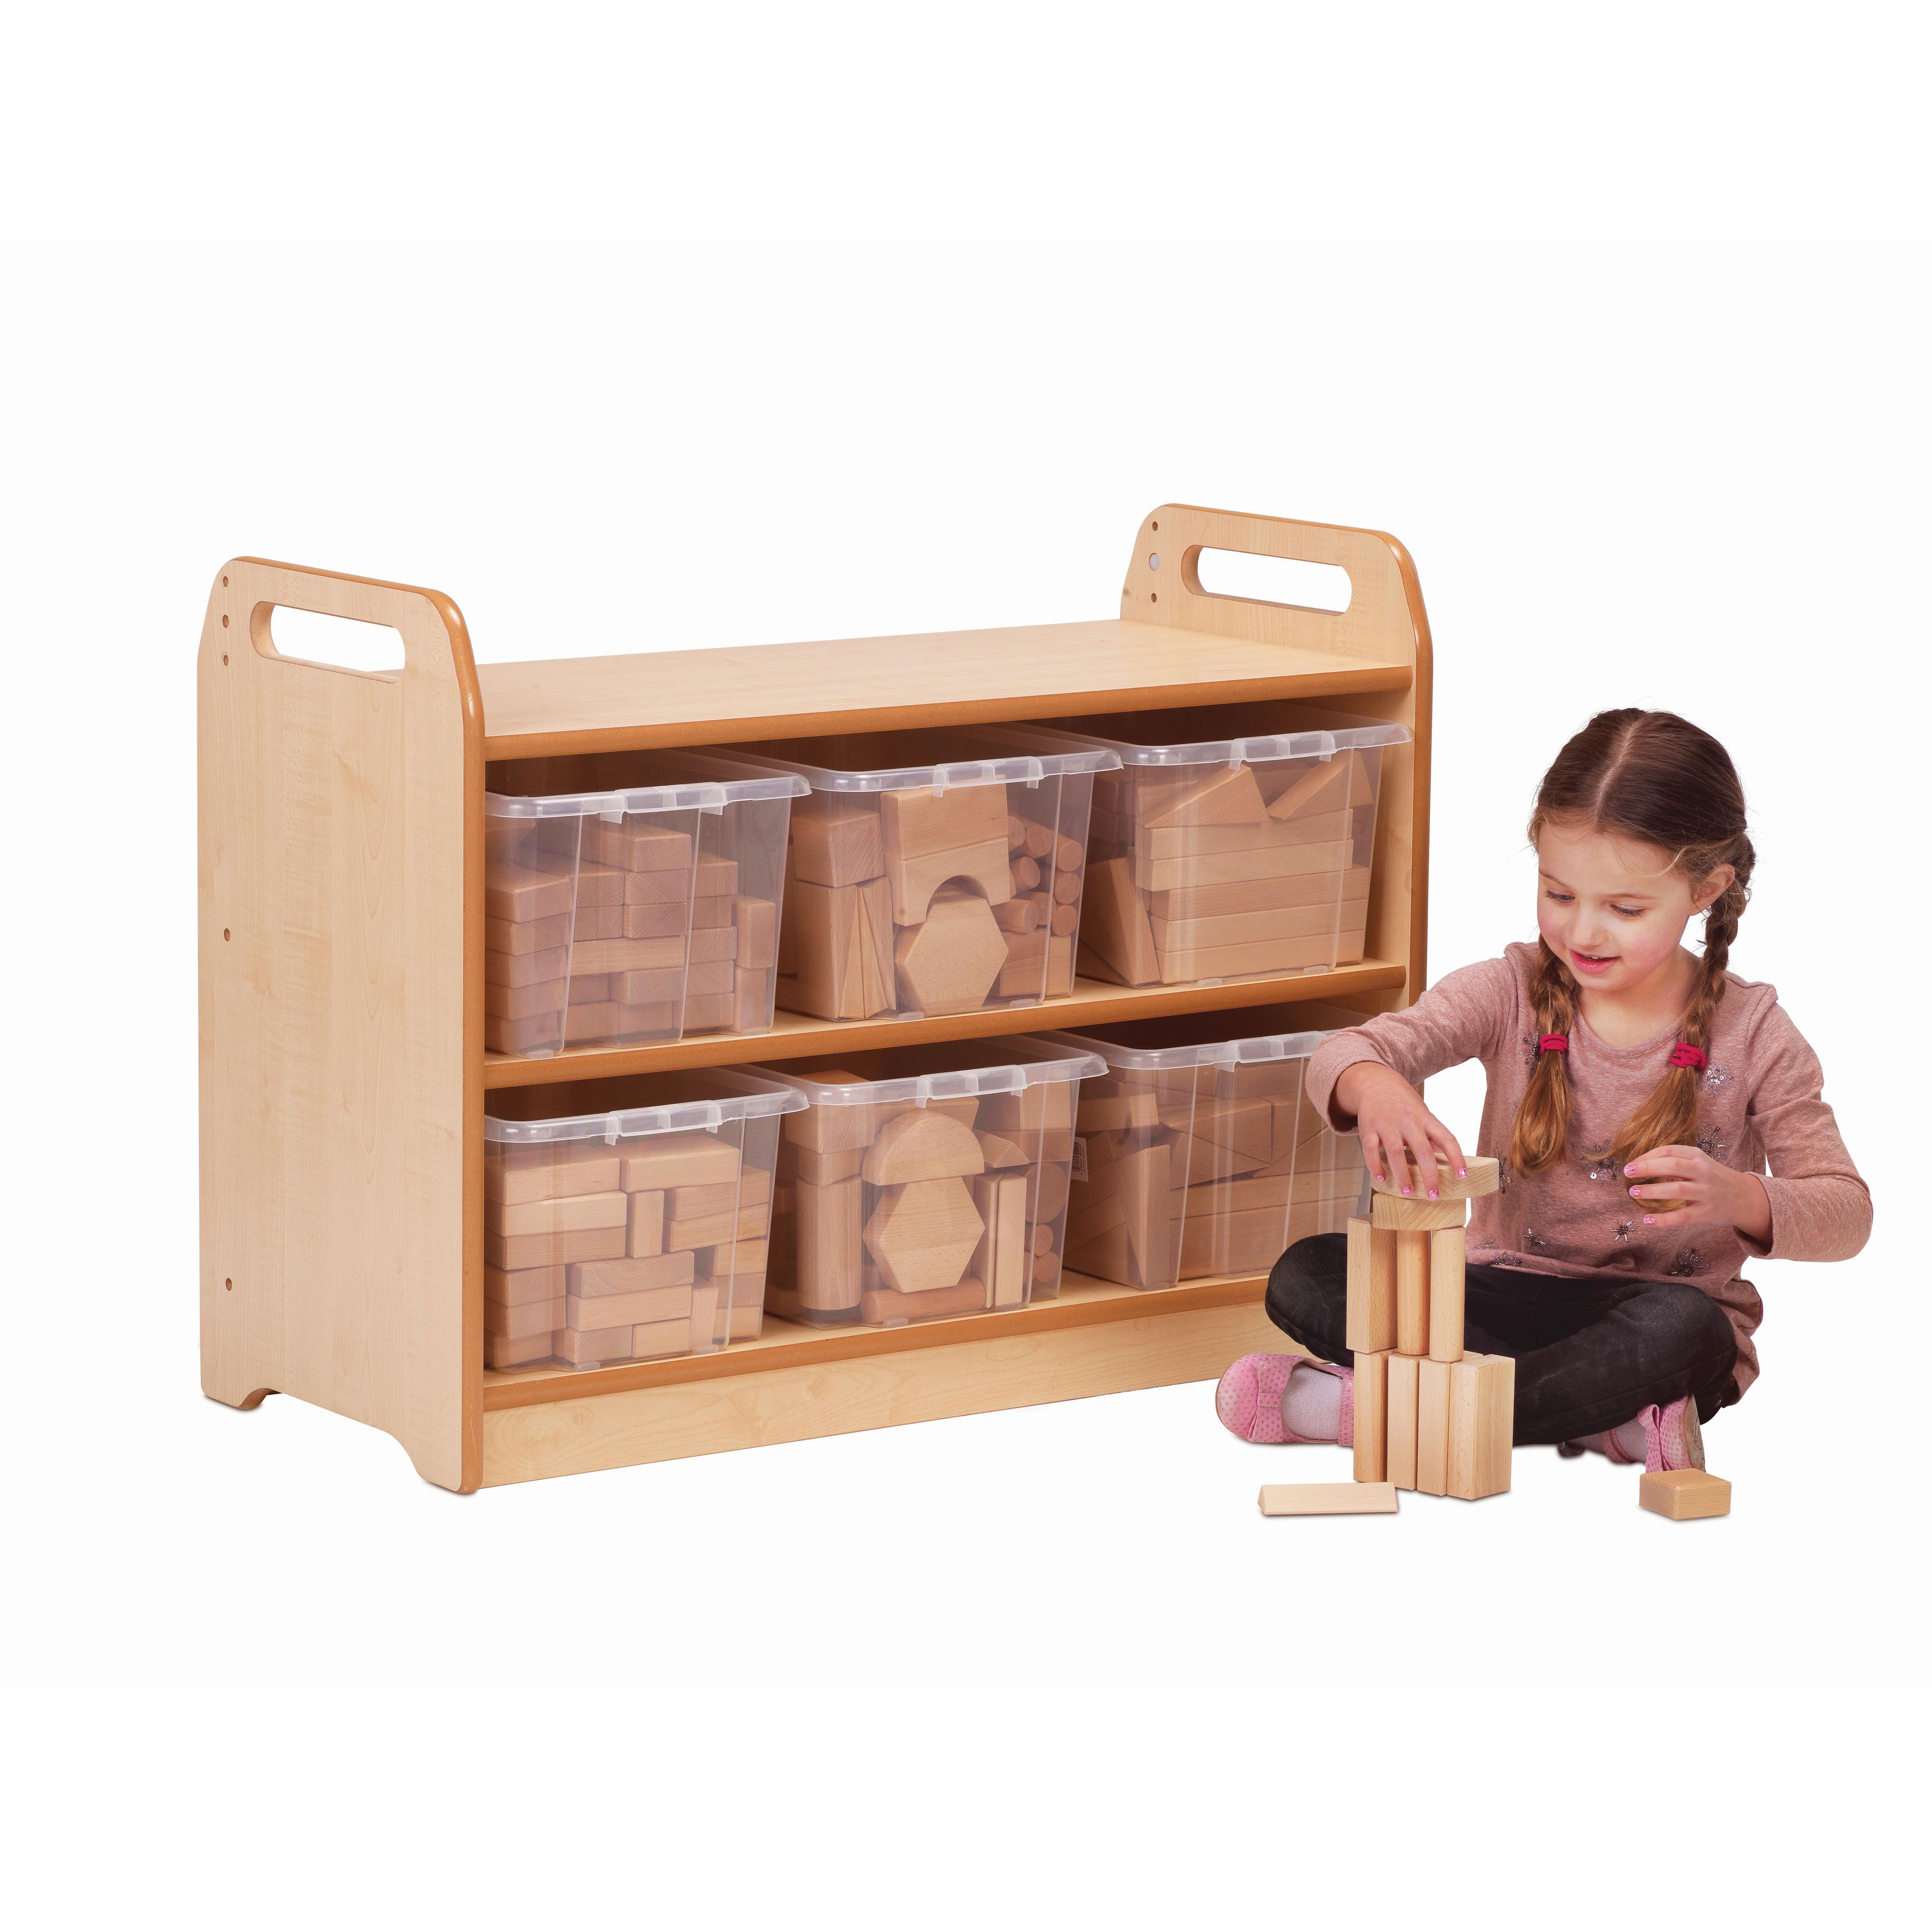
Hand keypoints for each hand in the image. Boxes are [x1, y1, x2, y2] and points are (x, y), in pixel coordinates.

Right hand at [1334, 1062, 1466, 1198]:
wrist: (1375, 1083)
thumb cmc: (1404, 1105)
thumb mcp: (1423, 1115)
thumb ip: (1432, 1136)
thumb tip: (1448, 1163)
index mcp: (1426, 1119)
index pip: (1446, 1138)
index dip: (1456, 1158)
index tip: (1462, 1177)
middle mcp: (1408, 1121)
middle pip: (1422, 1149)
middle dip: (1429, 1174)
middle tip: (1433, 1195)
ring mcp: (1387, 1124)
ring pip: (1395, 1151)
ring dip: (1402, 1174)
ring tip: (1408, 1191)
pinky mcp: (1368, 1128)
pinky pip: (1370, 1150)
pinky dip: (1375, 1166)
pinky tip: (1381, 1178)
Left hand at [1624, 1146, 1771, 1241]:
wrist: (1745, 1197)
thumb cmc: (1713, 1177)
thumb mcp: (1699, 1161)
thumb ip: (1676, 1160)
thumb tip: (1640, 1163)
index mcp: (1697, 1156)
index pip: (1669, 1151)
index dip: (1647, 1156)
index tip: (1630, 1164)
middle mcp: (1703, 1172)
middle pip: (1673, 1166)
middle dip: (1648, 1168)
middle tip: (1628, 1173)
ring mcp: (1705, 1193)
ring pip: (1677, 1190)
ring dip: (1653, 1191)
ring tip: (1634, 1192)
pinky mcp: (1706, 1213)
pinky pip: (1682, 1216)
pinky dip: (1663, 1219)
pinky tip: (1648, 1220)